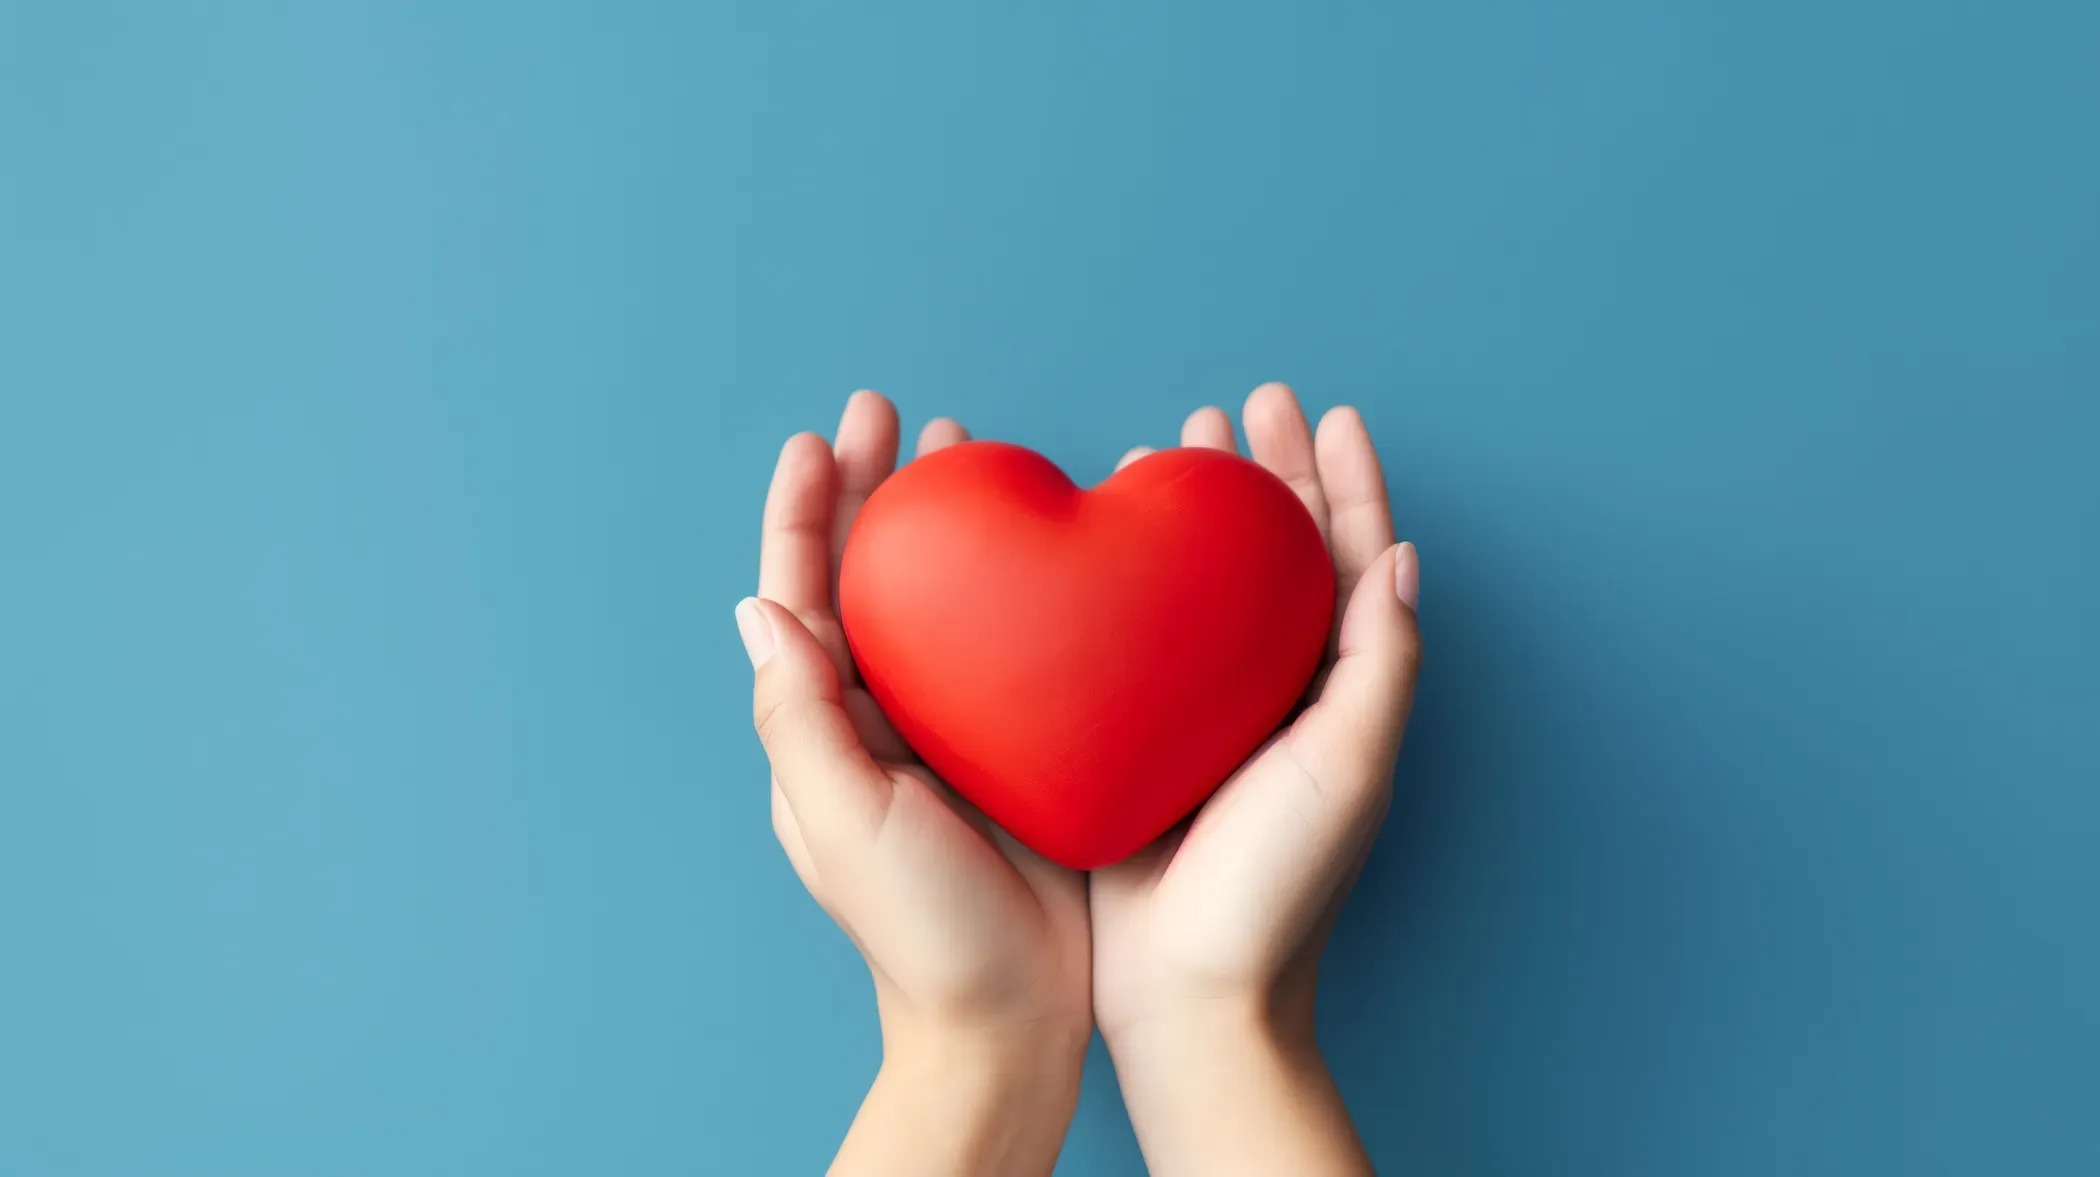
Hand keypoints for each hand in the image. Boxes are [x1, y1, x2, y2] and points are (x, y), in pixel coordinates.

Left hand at [739, 392, 1090, 1176]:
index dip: (806, 513)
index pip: (803, 596)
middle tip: (896, 413)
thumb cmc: (920, 934)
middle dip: (876, 491)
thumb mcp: (842, 823)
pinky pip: (1016, 642)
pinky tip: (1050, 544)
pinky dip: (1022, 583)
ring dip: (944, 524)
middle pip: (871, 577)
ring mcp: (953, 727)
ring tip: (965, 452)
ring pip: (942, 597)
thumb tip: (756, 608)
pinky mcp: (1024, 743)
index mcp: (827, 727)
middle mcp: (882, 714)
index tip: (819, 438)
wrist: (1012, 1019)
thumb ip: (798, 716)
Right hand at [1092, 383, 1422, 1175]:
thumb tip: (1401, 556)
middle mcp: (1274, 690)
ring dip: (1193, 515)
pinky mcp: (1137, 736)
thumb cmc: (1278, 888)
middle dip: (1260, 476)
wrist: (1186, 990)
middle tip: (1233, 409)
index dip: (1342, 481)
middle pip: (1273, 556)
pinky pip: (1134, 635)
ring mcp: (1203, 711)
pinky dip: (1126, 579)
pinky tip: (1100, 547)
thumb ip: (1377, 662)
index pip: (1347, 560)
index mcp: (1335, 690)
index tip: (1324, 412)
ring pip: (1201, 584)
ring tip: (1166, 447)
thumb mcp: (1348, 766)